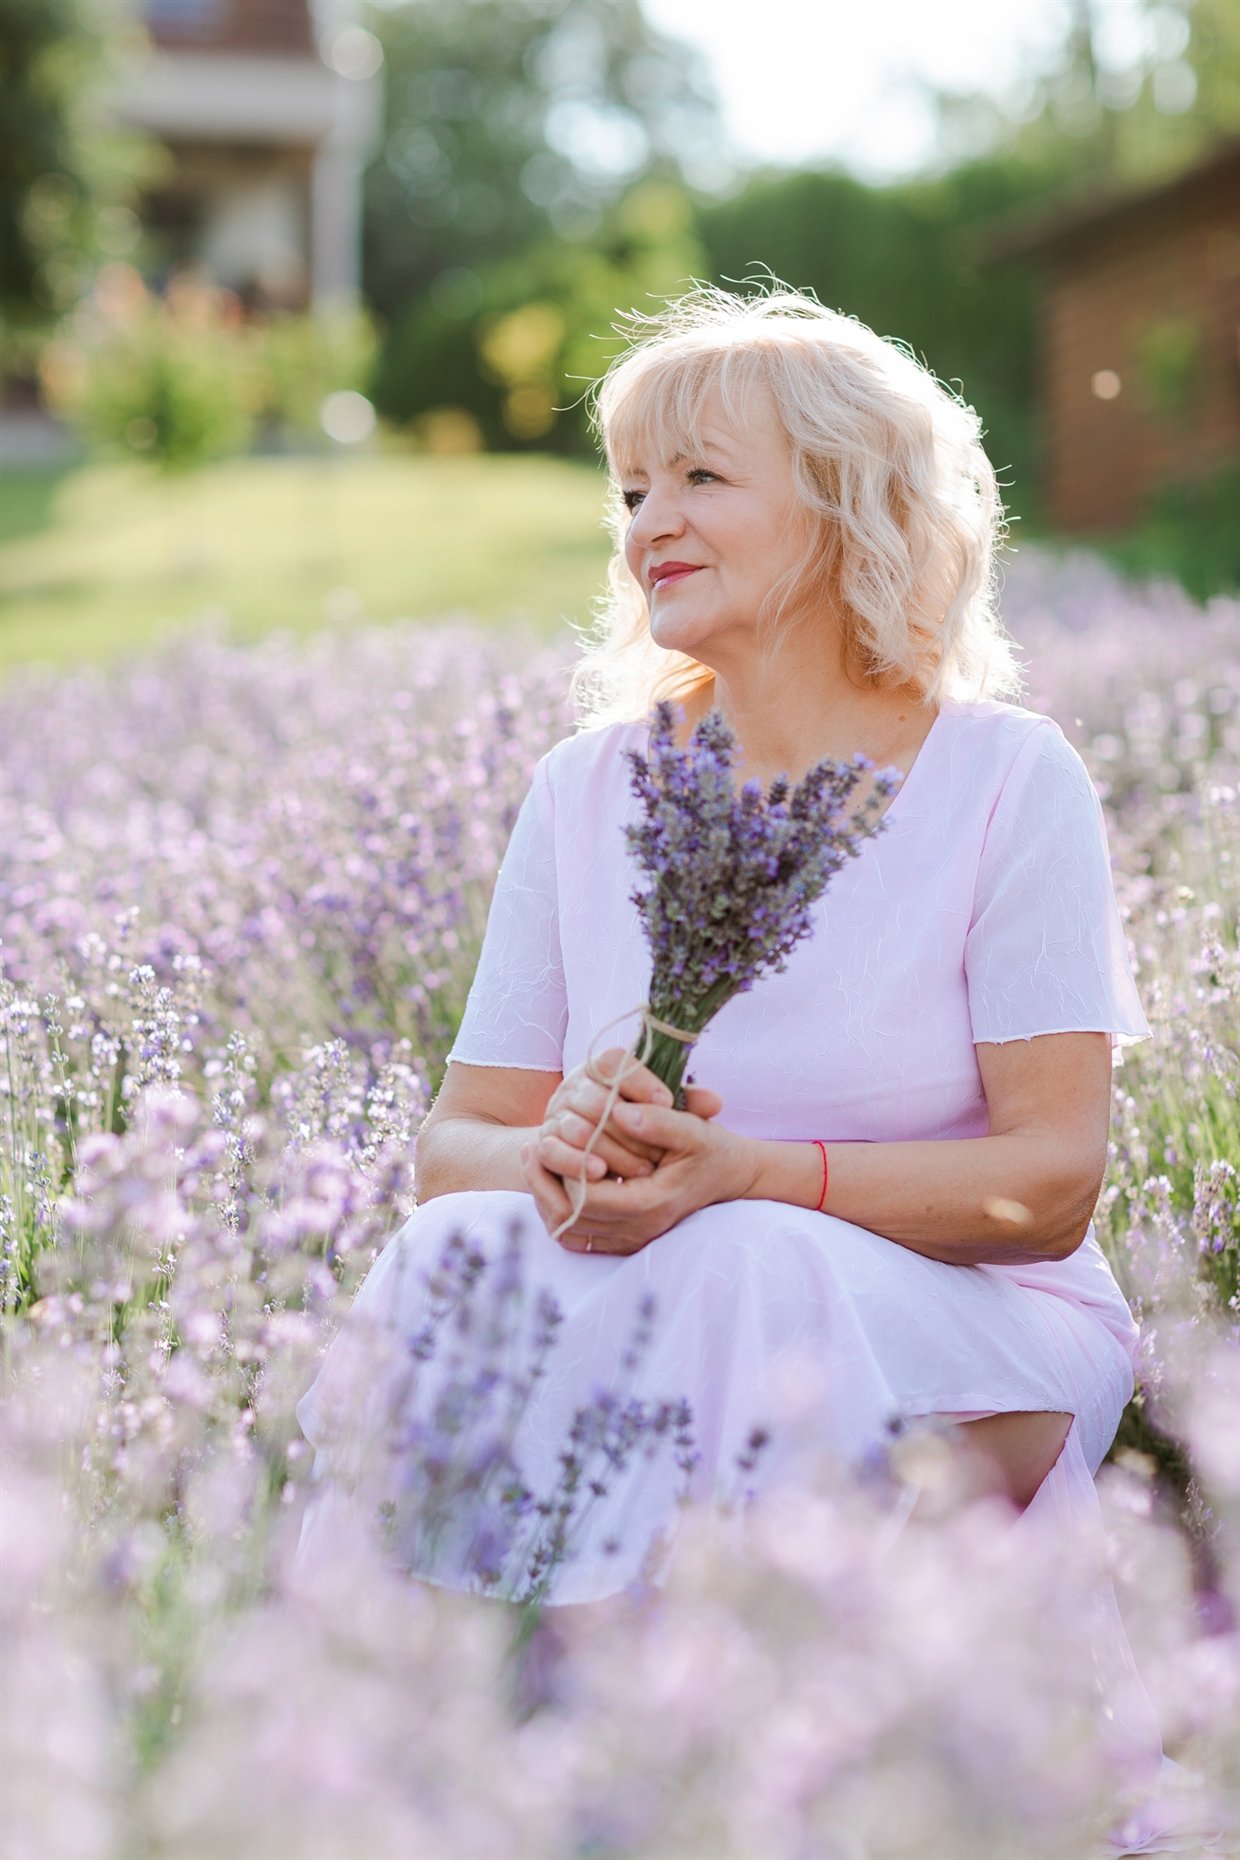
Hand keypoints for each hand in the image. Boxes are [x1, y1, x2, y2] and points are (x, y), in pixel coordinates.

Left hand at [522, 1074, 753, 1255]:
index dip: (560, 1170)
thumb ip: (660, 1122)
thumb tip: (622, 1113)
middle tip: (528, 1149)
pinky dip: (560, 1215)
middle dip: (542, 1184)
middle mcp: (639, 1229)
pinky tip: (551, 1185)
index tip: (543, 1138)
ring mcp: (632, 1239)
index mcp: (651, 1204)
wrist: (731, 1176)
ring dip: (546, 1199)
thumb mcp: (695, 1130)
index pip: (587, 1197)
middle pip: (571, 1219)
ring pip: (570, 1232)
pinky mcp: (627, 1240)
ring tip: (533, 1164)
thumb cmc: (713, 1150)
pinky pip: (579, 1238)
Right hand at [532, 1048, 674, 1189]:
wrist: (596, 1149)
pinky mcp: (544, 1143)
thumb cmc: (640, 1125)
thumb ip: (687, 1104)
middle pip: (595, 1099)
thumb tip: (715, 1103)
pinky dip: (575, 1163)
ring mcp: (556, 1115)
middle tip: (659, 1153)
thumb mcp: (664, 1111)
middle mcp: (574, 1086)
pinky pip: (552, 1152)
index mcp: (601, 1067)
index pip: (613, 1062)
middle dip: (630, 1129)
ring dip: (609, 1151)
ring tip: (641, 1171)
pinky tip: (601, 1174)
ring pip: (576, 1128)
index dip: (640, 1080)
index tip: (667, 1102)